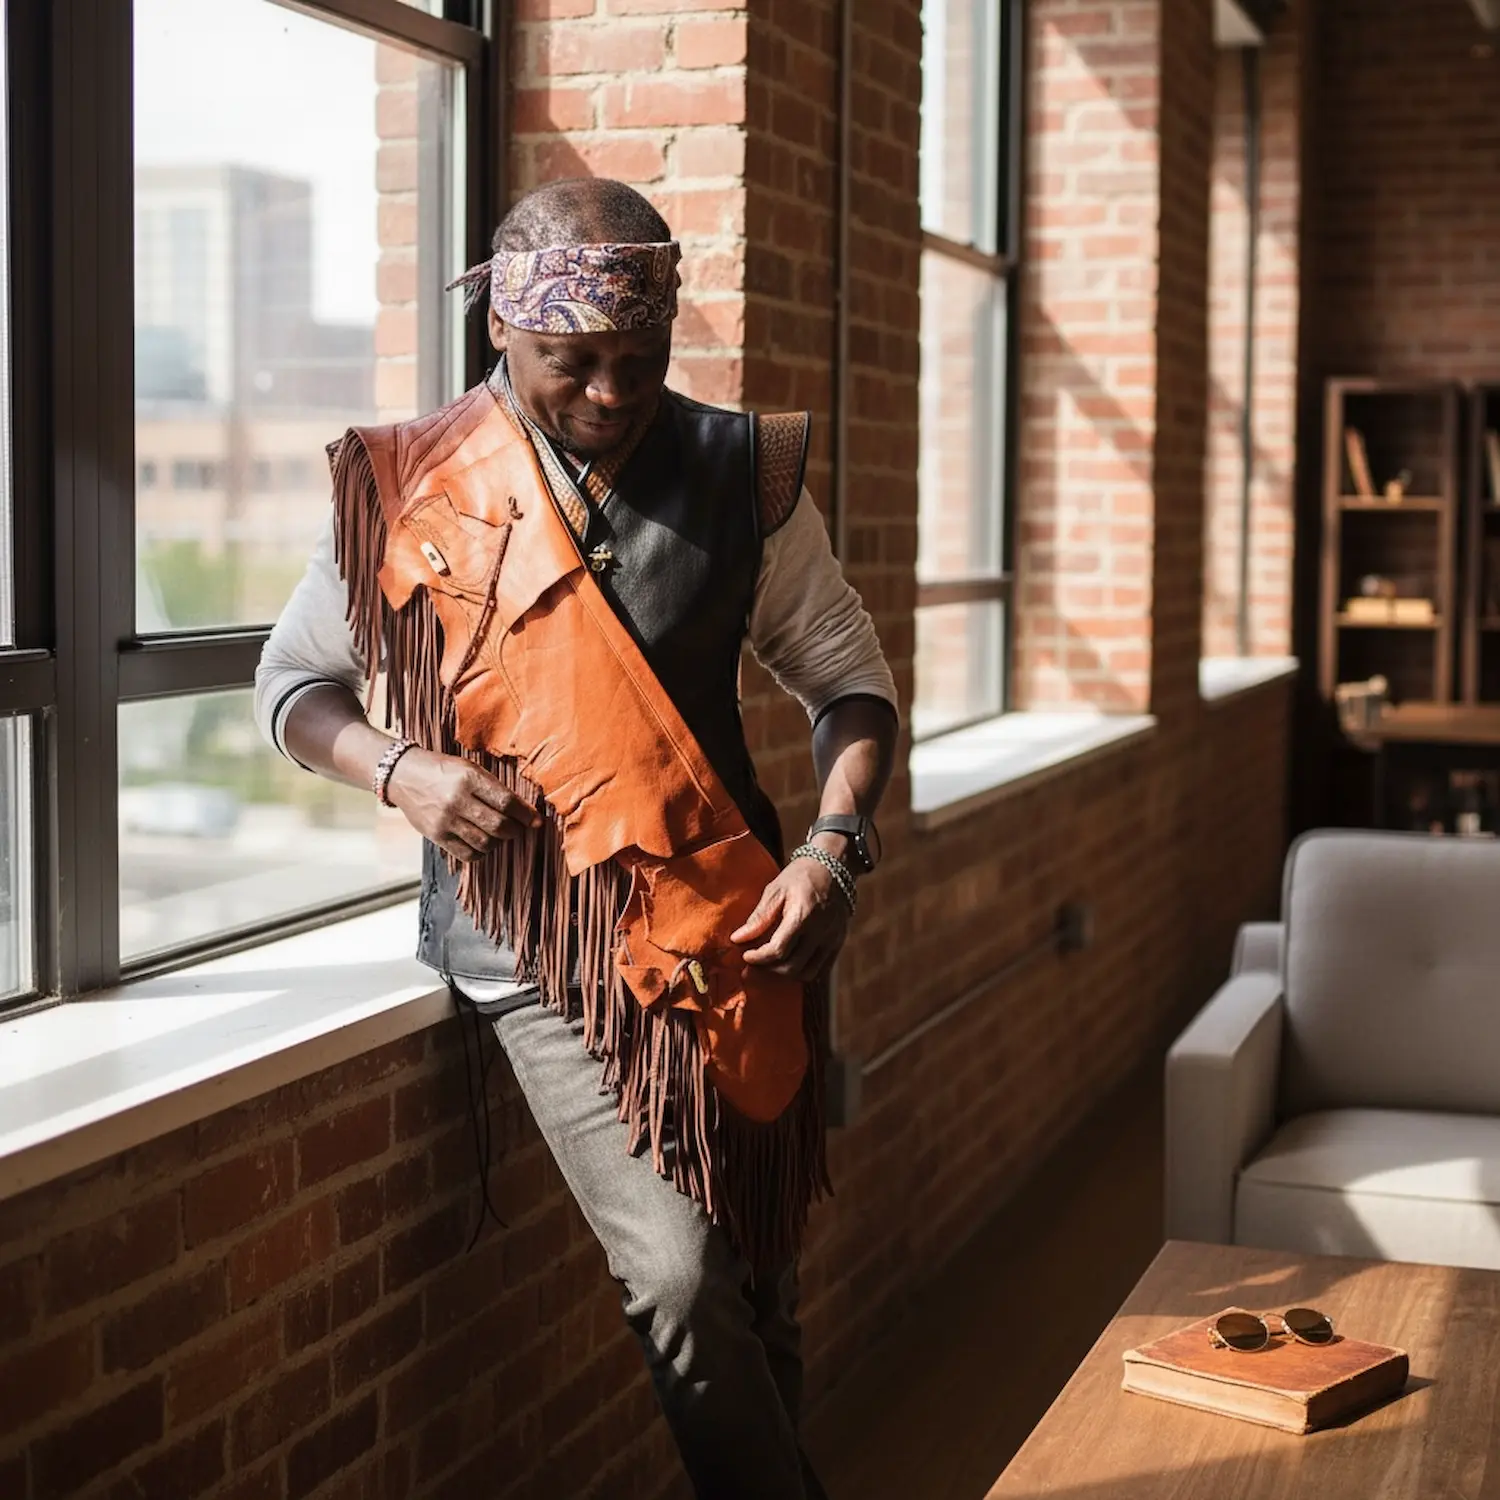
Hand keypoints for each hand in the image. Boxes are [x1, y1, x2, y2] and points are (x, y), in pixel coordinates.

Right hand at [384, 747, 539, 861]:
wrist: (404, 775)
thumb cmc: (444, 770)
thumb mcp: (469, 769)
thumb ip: (493, 788)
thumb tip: (525, 812)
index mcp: (468, 778)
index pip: (506, 802)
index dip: (526, 815)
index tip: (536, 821)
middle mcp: (456, 800)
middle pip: (498, 825)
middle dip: (515, 830)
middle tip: (518, 828)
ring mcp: (445, 820)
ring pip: (485, 843)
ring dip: (499, 842)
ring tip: (500, 834)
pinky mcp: (436, 835)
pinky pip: (467, 854)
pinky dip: (482, 852)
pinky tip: (483, 844)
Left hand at [730, 856, 850, 981]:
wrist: (833, 867)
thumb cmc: (800, 876)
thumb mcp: (775, 890)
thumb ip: (758, 917)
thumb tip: (737, 939)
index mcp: (802, 915)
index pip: (778, 950)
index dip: (758, 958)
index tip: (746, 955)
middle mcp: (820, 931)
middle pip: (791, 966)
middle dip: (768, 968)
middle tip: (755, 961)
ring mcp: (832, 939)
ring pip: (806, 973)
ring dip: (785, 973)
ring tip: (771, 963)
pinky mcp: (838, 943)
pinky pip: (821, 971)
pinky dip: (803, 972)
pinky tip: (790, 963)